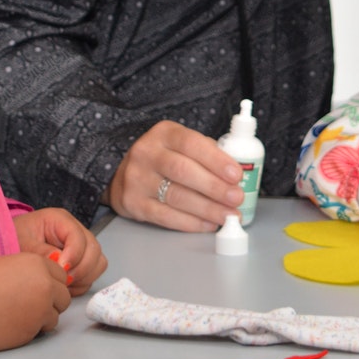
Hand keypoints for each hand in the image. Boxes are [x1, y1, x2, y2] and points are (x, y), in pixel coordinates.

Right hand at [0, 252, 70, 350]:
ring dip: (43, 317)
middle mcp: (46, 284)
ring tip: (20, 315)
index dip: (50, 284)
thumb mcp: (8, 266)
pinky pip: (42, 329)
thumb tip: (38, 282)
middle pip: (64, 296)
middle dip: (52, 302)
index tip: (39, 290)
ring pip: (56, 315)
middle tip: (32, 305)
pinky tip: (15, 324)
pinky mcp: (34, 328)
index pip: (61, 275)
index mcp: (38, 264)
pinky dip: (33, 329)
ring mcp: (43, 308)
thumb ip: (29, 273)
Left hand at [11, 208, 107, 294]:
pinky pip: (91, 274)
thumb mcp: (21, 242)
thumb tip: (58, 260)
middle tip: (63, 280)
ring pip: (97, 262)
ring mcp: (80, 247)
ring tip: (63, 284)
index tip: (61, 269)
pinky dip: (81, 283)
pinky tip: (65, 286)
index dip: (73, 255)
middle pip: (94, 249)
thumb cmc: (14, 239)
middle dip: (81, 269)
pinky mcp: (80, 261)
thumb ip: (40, 251)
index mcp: (60, 220)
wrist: (9, 246)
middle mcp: (74, 231)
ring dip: (84, 277)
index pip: (78, 236)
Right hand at [106, 120, 242, 231]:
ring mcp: (137, 179)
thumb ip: (204, 152)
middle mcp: (147, 153)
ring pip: (176, 196)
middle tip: (236, 198)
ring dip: (207, 209)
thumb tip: (234, 175)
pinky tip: (208, 224)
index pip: (191, 144)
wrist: (121, 173)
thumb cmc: (162, 158)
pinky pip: (165, 216)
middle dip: (215, 187)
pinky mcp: (133, 204)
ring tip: (229, 215)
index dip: (216, 160)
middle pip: (183, 171)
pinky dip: (191, 223)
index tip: (237, 175)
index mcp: (164, 134)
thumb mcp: (179, 144)